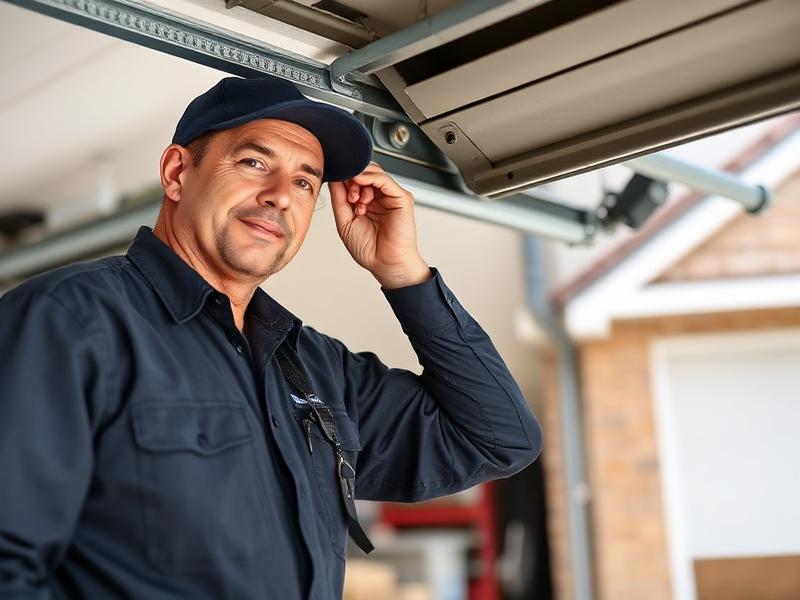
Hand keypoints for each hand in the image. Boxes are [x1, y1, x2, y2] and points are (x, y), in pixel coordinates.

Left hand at [329, 162, 430, 288]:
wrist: (384, 264)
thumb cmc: (368, 249)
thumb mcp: (344, 220)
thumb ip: (339, 198)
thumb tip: (335, 178)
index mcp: (366, 202)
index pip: (355, 180)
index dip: (344, 180)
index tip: (337, 188)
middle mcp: (379, 197)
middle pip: (364, 173)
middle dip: (352, 179)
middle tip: (348, 197)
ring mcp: (390, 196)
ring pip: (374, 172)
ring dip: (359, 180)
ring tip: (355, 199)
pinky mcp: (401, 197)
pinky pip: (385, 179)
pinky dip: (370, 177)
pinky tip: (360, 182)